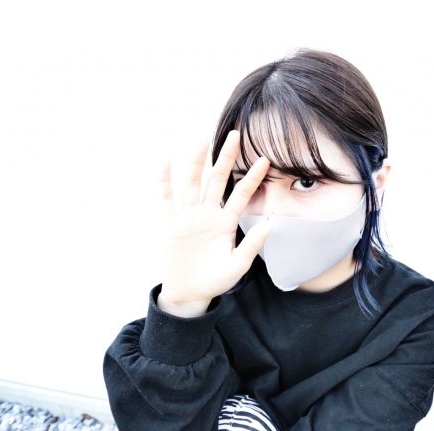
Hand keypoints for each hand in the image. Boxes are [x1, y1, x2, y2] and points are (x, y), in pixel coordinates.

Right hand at [158, 130, 271, 316]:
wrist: (190, 293)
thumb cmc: (216, 280)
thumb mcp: (237, 266)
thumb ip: (252, 246)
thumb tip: (270, 224)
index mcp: (226, 222)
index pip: (241, 194)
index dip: (252, 178)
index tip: (265, 160)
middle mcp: (207, 214)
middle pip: (217, 180)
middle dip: (226, 158)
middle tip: (235, 134)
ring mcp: (188, 217)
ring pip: (192, 184)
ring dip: (196, 163)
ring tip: (201, 140)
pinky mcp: (170, 225)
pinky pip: (165, 200)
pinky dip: (163, 182)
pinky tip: (164, 162)